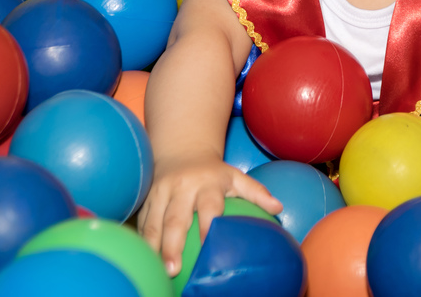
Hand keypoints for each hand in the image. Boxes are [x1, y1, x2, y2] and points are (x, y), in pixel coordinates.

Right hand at [136, 155, 282, 276]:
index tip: (209, 245)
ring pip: (152, 223)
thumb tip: (278, 208)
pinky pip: (142, 223)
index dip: (209, 224)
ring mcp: (159, 193)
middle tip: (173, 269)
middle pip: (175, 218)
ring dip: (152, 248)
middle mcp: (181, 188)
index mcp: (206, 183)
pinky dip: (142, 242)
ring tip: (155, 270)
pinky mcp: (145, 199)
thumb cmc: (214, 173)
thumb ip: (256, 192)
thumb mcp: (236, 176)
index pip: (209, 205)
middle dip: (172, 245)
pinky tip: (146, 261)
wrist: (181, 150)